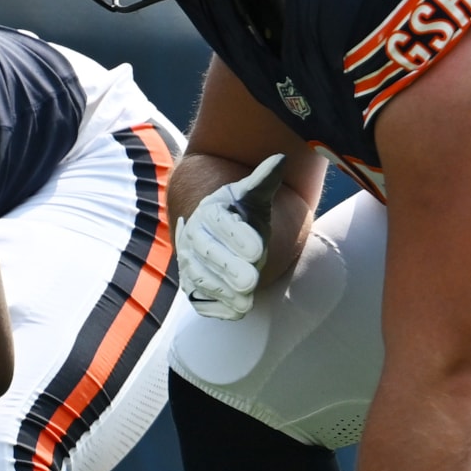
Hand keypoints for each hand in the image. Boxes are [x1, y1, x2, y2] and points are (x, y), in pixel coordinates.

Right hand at [177, 155, 284, 321]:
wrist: (221, 234)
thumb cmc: (242, 214)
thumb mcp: (253, 196)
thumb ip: (263, 181)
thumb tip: (280, 158)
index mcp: (208, 213)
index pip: (219, 223)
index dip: (237, 236)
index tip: (259, 248)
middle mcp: (193, 240)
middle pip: (207, 255)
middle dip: (228, 268)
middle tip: (252, 280)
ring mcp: (191, 266)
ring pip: (202, 280)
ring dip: (223, 292)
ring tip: (247, 300)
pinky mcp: (194, 290)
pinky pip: (201, 301)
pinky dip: (218, 308)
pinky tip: (237, 311)